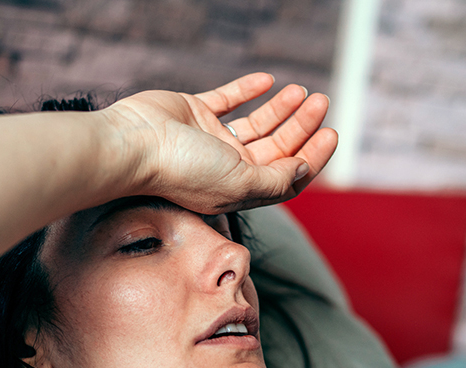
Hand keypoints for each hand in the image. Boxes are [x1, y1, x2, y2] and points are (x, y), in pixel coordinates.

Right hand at [105, 73, 336, 211]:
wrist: (133, 144)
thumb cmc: (181, 170)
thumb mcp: (239, 184)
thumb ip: (273, 181)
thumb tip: (301, 171)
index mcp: (239, 189)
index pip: (286, 176)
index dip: (313, 158)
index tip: (331, 134)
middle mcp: (227, 166)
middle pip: (276, 148)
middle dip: (302, 127)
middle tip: (321, 103)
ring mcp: (210, 139)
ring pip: (257, 123)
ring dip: (282, 109)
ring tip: (302, 91)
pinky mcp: (194, 112)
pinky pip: (229, 99)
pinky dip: (249, 90)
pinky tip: (269, 81)